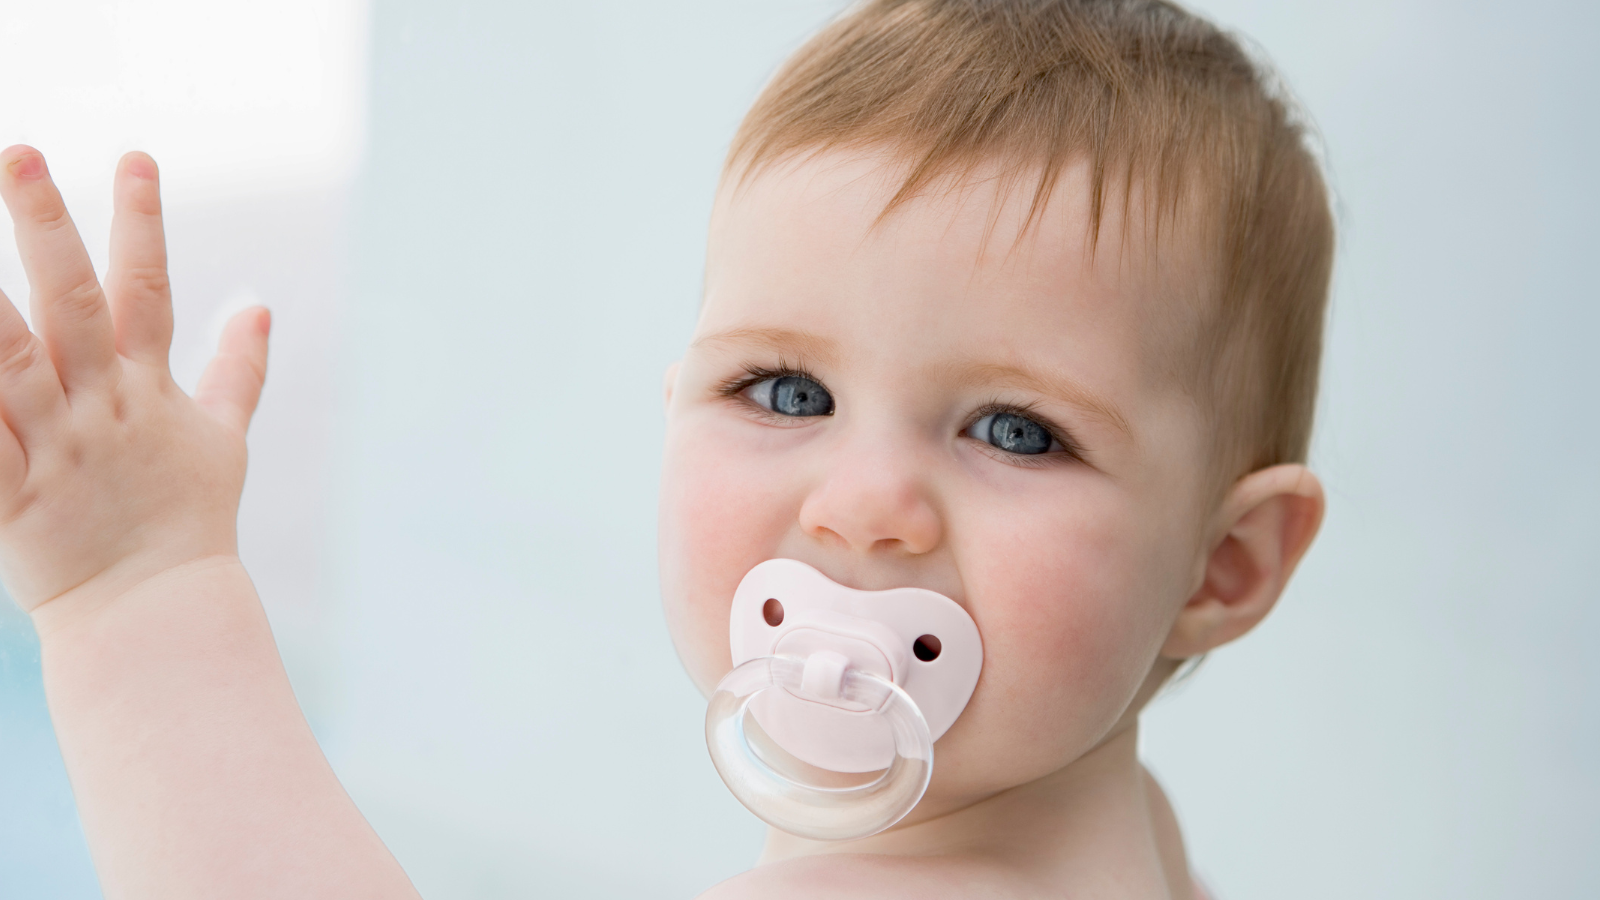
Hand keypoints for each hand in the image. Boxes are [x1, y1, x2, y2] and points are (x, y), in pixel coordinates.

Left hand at [0, 146, 268, 617]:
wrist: (157, 615)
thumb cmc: (186, 523)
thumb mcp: (222, 441)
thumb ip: (238, 370)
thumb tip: (260, 307)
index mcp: (149, 390)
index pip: (148, 289)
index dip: (141, 222)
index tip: (133, 155)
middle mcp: (103, 409)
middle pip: (75, 305)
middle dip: (47, 230)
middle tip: (16, 155)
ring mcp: (57, 451)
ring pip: (13, 365)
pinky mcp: (14, 498)